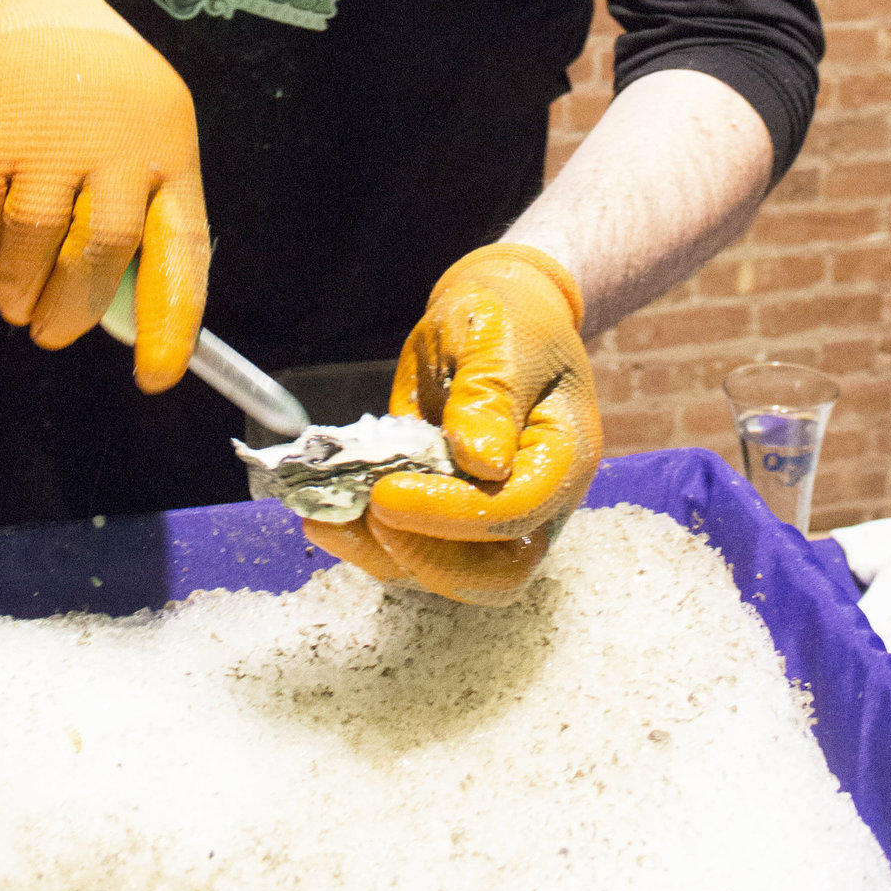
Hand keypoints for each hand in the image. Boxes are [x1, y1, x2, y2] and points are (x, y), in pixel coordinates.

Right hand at [0, 0, 207, 391]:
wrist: (35, 13)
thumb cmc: (107, 103)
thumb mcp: (150, 139)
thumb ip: (143, 223)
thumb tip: (128, 325)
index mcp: (167, 146)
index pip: (179, 248)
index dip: (171, 322)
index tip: (157, 378)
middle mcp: (109, 138)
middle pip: (96, 257)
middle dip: (71, 312)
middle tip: (52, 334)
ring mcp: (39, 136)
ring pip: (27, 248)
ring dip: (20, 289)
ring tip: (19, 297)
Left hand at [302, 243, 600, 605]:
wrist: (498, 316)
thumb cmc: (506, 318)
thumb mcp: (494, 336)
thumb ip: (489, 395)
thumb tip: (481, 462)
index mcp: (562, 454)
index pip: (519, 510)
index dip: (454, 515)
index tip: (388, 496)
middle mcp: (539, 501)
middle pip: (498, 573)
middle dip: (428, 556)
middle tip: (370, 513)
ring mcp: (498, 517)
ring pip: (451, 574)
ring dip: (387, 556)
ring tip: (328, 519)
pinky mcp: (456, 517)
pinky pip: (419, 551)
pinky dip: (372, 545)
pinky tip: (328, 518)